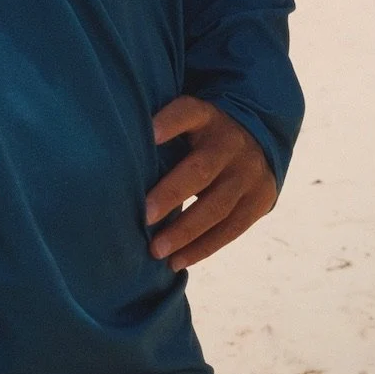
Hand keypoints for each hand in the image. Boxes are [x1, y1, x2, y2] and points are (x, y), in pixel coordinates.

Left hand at [146, 95, 275, 270]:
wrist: (260, 141)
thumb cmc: (202, 136)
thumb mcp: (188, 121)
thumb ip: (163, 133)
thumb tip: (114, 157)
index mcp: (207, 117)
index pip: (188, 111)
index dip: (170, 122)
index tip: (150, 134)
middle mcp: (230, 143)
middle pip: (200, 169)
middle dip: (171, 195)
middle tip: (144, 217)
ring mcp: (248, 174)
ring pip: (216, 207)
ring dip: (184, 233)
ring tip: (156, 250)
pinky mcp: (260, 201)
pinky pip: (231, 230)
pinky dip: (202, 248)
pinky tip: (178, 261)